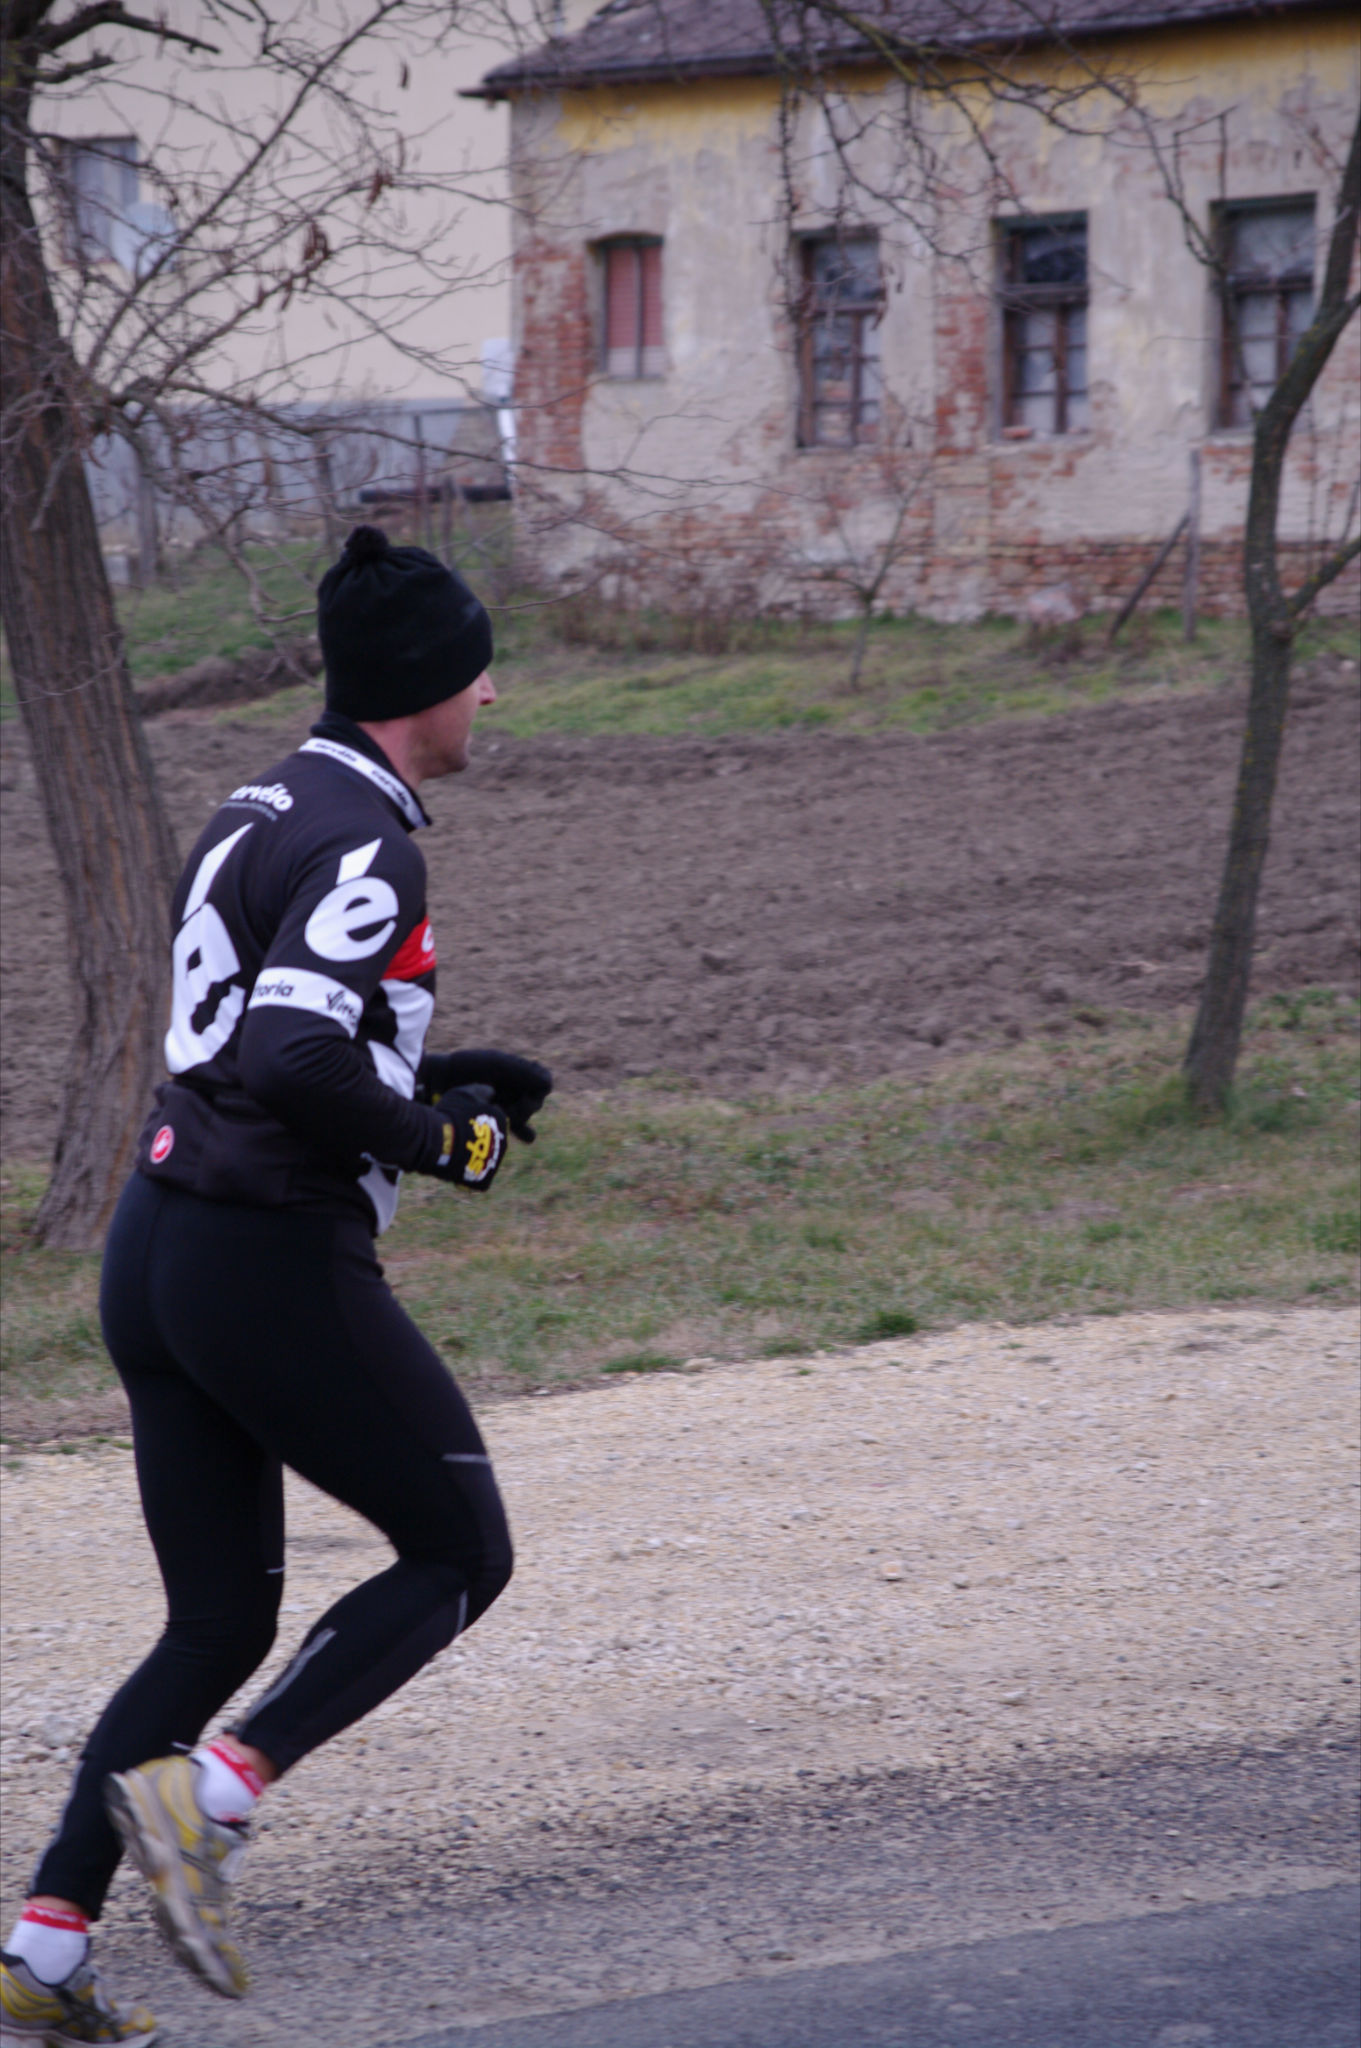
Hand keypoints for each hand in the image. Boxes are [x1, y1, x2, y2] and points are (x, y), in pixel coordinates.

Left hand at [420, 1049, 552, 1143]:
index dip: (536, 1092)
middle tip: (509, 1111)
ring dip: (522, 1122)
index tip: (524, 1097)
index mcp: (515, 1072)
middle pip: (533, 1102)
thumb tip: (549, 1082)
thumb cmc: (464, 1069)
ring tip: (521, 1133)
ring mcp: (501, 1103)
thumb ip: (523, 1071)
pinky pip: (510, 1127)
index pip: (542, 1084)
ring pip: (522, 1116)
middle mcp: (511, 1087)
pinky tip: (523, 1139)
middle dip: (525, 1108)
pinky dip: (516, 1131)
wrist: (434, 1082)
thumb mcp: (496, 1065)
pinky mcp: (490, 1118)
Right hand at [428, 1084, 507, 1190]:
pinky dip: (467, 1175)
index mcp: (502, 1121)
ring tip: (452, 1153)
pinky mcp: (484, 1181)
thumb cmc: (450, 1115)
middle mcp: (503, 1142)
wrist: (440, 1142)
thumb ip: (480, 1091)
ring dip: (471, 1156)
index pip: (490, 1120)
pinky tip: (455, 1168)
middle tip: (455, 1138)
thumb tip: (490, 1092)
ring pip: (483, 1159)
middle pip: (488, 1141)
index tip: (459, 1121)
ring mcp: (494, 1163)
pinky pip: (477, 1178)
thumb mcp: (464, 1093)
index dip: (473, 1120)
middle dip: (475, 1140)